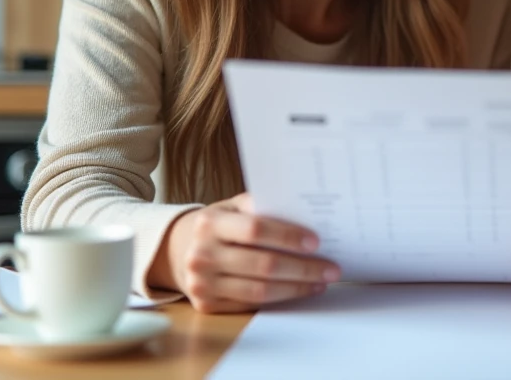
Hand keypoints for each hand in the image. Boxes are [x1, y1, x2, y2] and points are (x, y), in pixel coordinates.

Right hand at [150, 192, 339, 312]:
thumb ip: (261, 206)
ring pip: (260, 290)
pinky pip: (251, 303)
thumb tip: (304, 213)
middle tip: (331, 268)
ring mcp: (202, 283)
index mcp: (210, 223)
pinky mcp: (206, 305)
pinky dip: (280, 298)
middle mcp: (202, 254)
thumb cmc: (219, 224)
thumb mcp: (232, 206)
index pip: (255, 230)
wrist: (180, 250)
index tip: (316, 242)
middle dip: (303, 268)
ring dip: (297, 287)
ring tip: (321, 281)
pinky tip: (299, 290)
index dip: (288, 236)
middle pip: (263, 265)